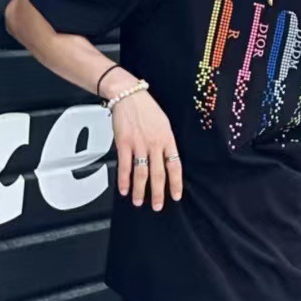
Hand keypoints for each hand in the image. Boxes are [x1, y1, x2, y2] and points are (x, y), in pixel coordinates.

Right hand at [111, 90, 182, 209]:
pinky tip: (123, 189)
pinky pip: (124, 166)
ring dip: (140, 190)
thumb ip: (165, 143)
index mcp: (167, 139)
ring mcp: (139, 145)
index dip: (176, 183)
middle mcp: (155, 144)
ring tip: (138, 201)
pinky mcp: (124, 144)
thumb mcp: (163, 124)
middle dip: (158, 193)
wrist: (128, 95)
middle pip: (158, 174)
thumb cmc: (146, 108)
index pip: (174, 165)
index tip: (176, 195)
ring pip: (141, 173)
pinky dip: (123, 180)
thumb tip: (165, 161)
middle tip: (157, 205)